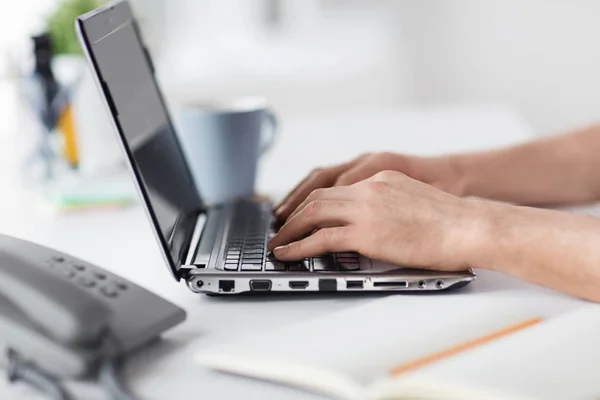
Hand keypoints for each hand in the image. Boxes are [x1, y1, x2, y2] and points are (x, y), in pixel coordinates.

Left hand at [268, 171, 489, 271]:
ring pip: (313, 213)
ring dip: (291, 229)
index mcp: (381, 179)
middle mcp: (369, 187)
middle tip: (281, 227)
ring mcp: (366, 208)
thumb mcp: (417, 202)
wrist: (471, 226)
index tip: (299, 210)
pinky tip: (289, 255)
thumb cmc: (455, 222)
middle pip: (318, 195)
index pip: (335, 186)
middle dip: (294, 213)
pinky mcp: (366, 231)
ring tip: (278, 243)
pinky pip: (322, 238)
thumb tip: (380, 224)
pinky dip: (299, 247)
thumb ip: (392, 206)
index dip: (312, 199)